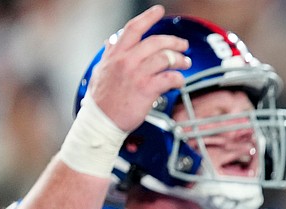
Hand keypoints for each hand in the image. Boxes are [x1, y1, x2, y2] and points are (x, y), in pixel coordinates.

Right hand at [86, 5, 190, 132]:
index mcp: (115, 54)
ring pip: (165, 58)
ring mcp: (136, 74)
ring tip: (185, 64)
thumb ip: (108, 55)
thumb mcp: (100, 71)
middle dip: (174, 42)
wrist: (101, 121)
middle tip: (183, 46)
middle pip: (156, 42)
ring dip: (180, 60)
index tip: (158, 10)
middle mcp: (126, 60)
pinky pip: (169, 78)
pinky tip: (180, 81)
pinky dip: (178, 78)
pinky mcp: (146, 89)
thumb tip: (110, 42)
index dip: (148, 17)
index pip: (133, 28)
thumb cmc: (103, 100)